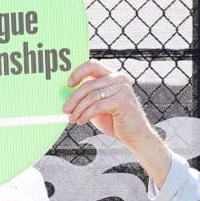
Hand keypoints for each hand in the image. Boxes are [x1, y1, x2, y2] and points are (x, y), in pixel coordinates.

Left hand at [64, 62, 172, 183]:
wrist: (135, 135)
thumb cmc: (116, 120)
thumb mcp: (98, 106)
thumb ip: (87, 98)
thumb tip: (66, 97)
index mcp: (112, 76)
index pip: (92, 65)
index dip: (78, 72)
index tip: (68, 84)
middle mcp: (118, 79)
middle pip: (89, 83)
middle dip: (73, 98)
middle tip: (65, 110)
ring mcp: (122, 89)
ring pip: (91, 96)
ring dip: (78, 109)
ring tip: (72, 119)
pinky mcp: (122, 101)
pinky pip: (97, 106)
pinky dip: (86, 114)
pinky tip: (81, 121)